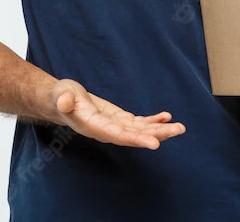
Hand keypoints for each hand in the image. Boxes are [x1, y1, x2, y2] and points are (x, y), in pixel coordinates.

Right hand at [48, 78, 186, 149]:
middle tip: (178, 130)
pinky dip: (152, 120)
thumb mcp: (60, 95)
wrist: (61, 100)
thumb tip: (65, 102)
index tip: (155, 143)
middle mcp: (107, 131)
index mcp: (94, 127)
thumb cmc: (60, 97)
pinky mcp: (118, 119)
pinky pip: (138, 123)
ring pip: (140, 130)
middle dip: (157, 134)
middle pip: (135, 135)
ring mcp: (114, 126)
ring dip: (160, 129)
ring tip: (179, 127)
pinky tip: (165, 117)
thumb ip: (63, 100)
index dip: (136, 139)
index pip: (118, 136)